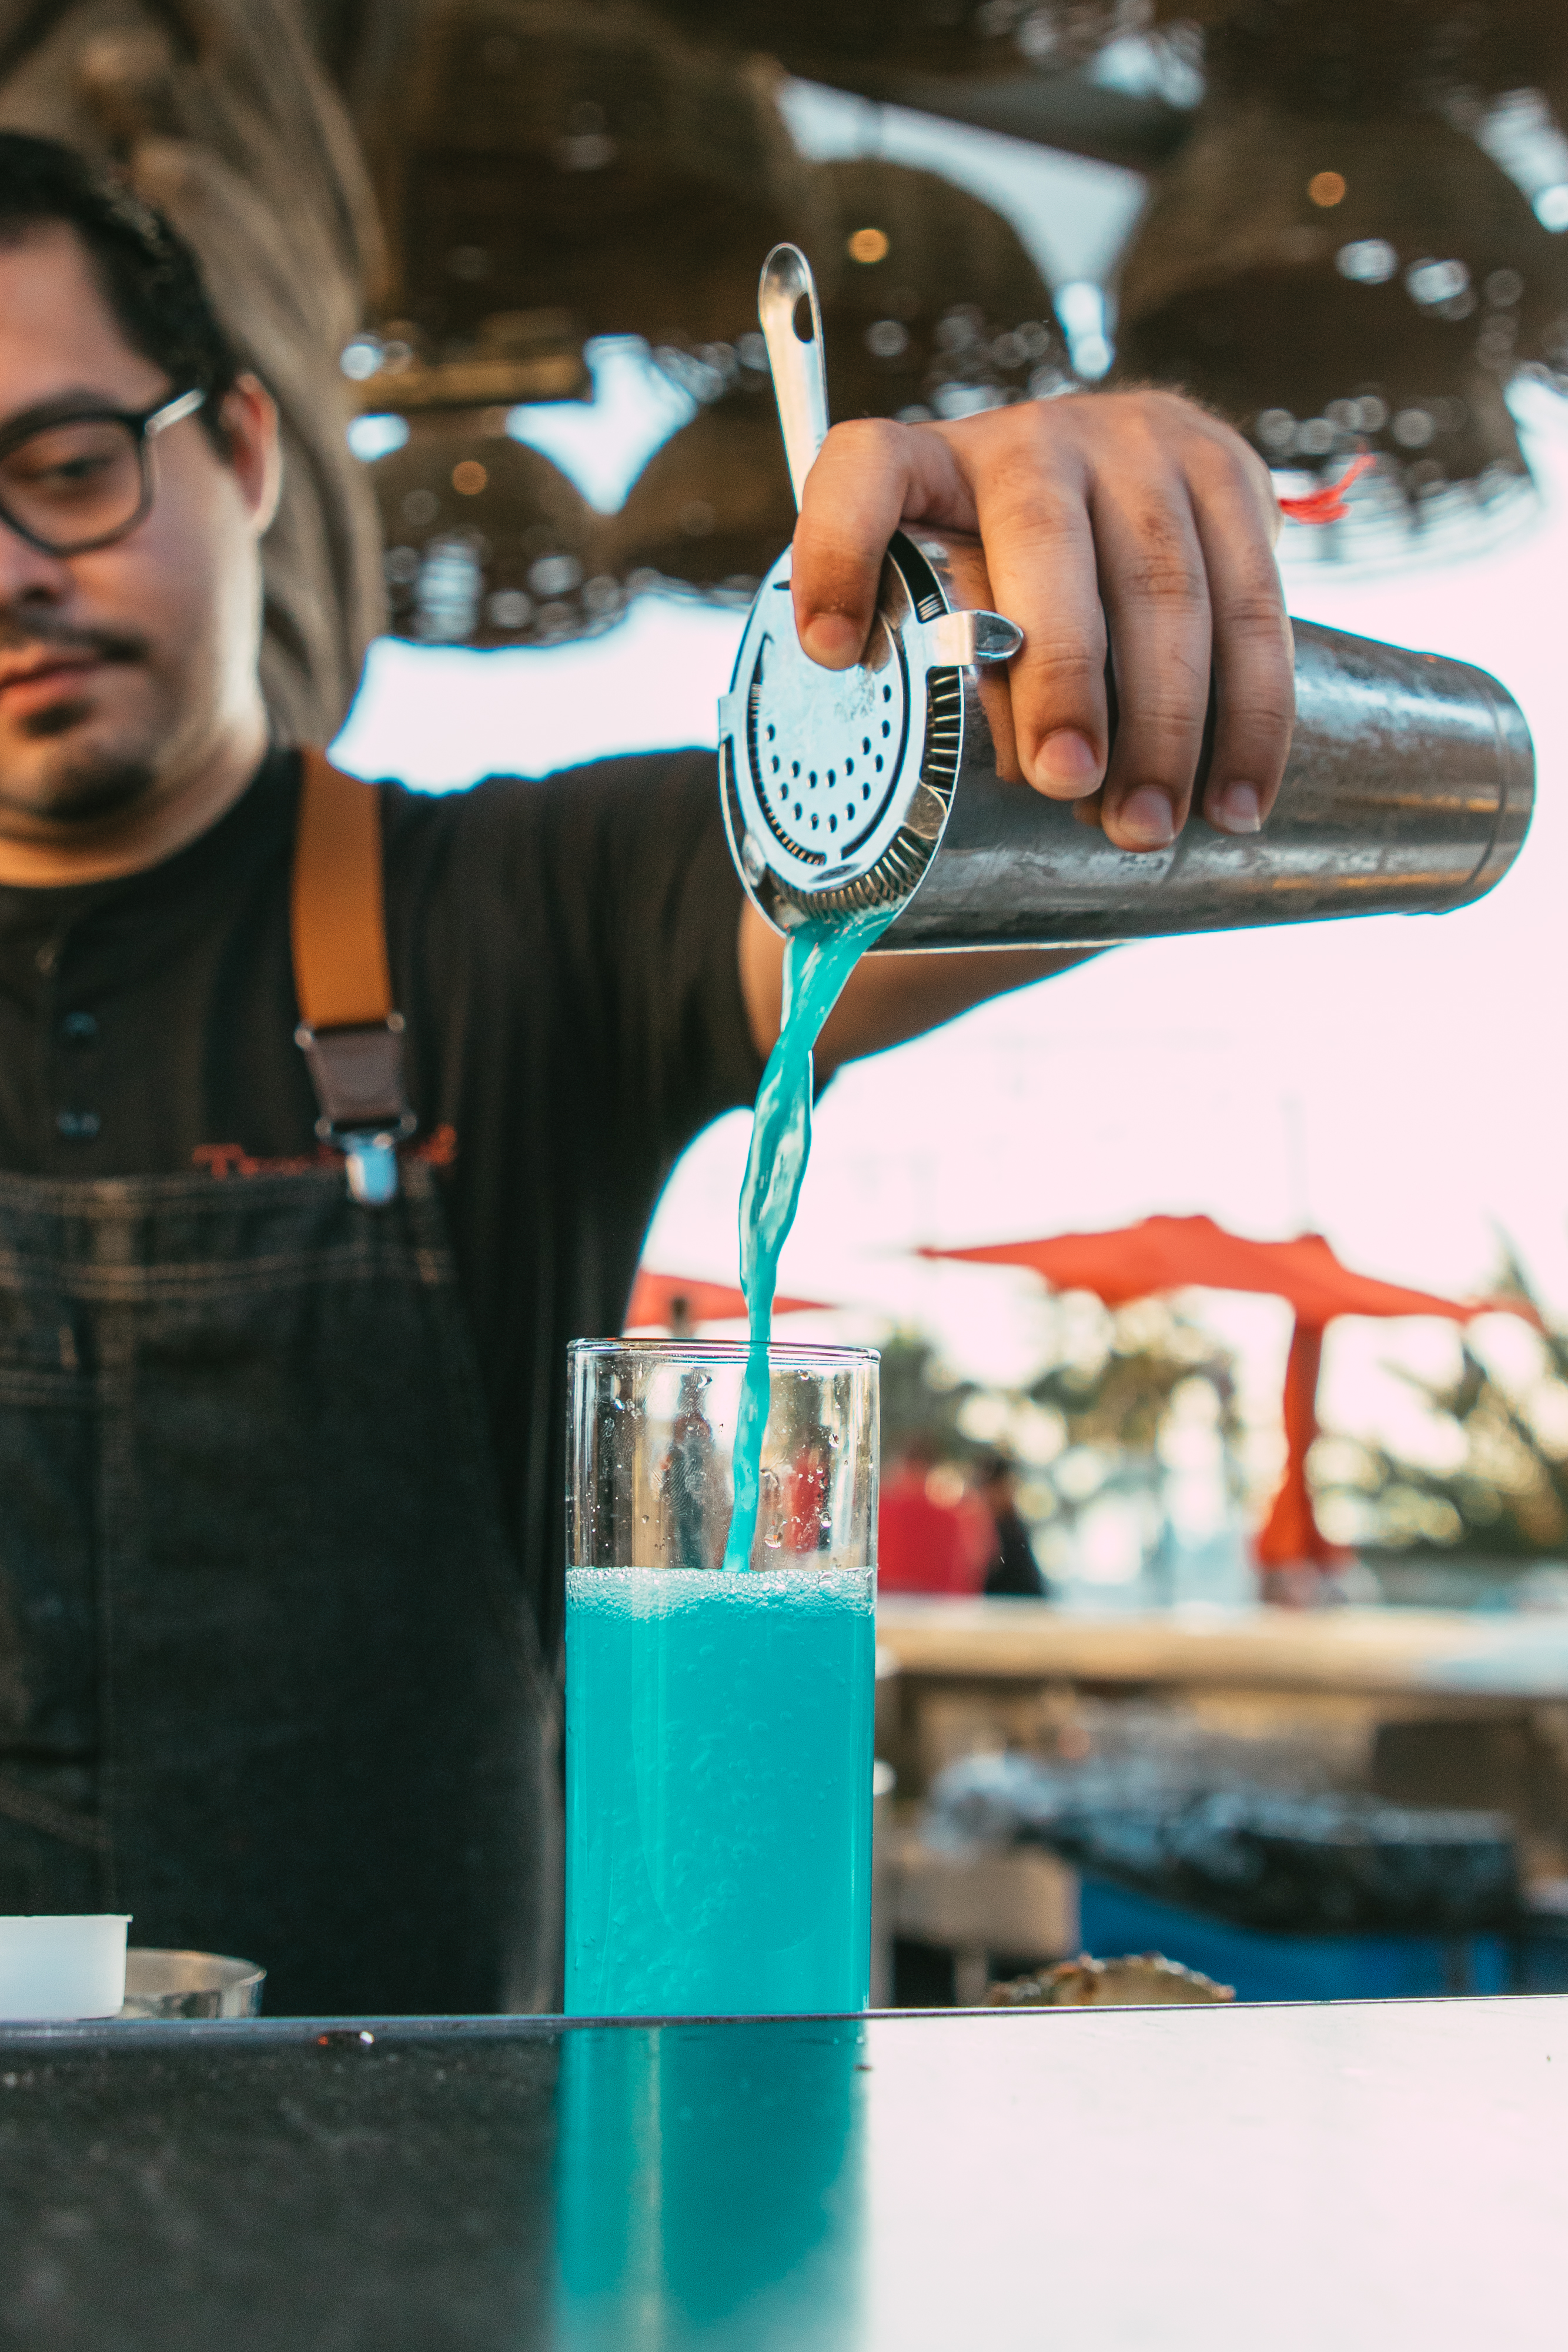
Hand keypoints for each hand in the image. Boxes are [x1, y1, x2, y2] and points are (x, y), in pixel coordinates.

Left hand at [787, 391, 1292, 852]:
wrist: (1122, 491)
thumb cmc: (1003, 587)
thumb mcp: (937, 606)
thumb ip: (920, 677)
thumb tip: (936, 829)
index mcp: (927, 462)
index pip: (864, 473)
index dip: (837, 550)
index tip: (825, 650)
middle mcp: (1031, 439)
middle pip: (1043, 539)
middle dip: (1060, 672)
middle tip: (1063, 781)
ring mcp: (1138, 444)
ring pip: (1165, 580)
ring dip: (1163, 719)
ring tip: (1143, 826)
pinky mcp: (1228, 472)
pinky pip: (1257, 600)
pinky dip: (1252, 713)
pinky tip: (1235, 797)